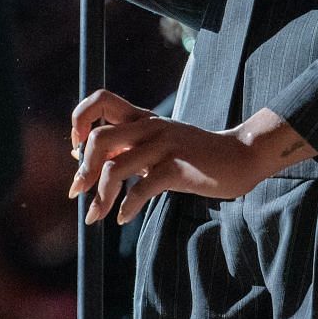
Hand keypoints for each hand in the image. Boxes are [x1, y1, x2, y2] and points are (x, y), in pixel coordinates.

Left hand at [67, 92, 314, 223]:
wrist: (240, 157)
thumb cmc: (193, 154)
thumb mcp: (156, 144)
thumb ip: (124, 146)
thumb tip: (80, 155)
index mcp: (141, 118)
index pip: (101, 100)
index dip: (80, 120)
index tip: (77, 148)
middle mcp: (149, 127)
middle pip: (98, 138)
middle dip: (83, 168)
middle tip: (78, 190)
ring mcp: (163, 147)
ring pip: (114, 168)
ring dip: (100, 196)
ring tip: (96, 216)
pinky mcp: (177, 169)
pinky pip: (141, 189)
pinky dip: (126, 208)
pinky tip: (123, 218)